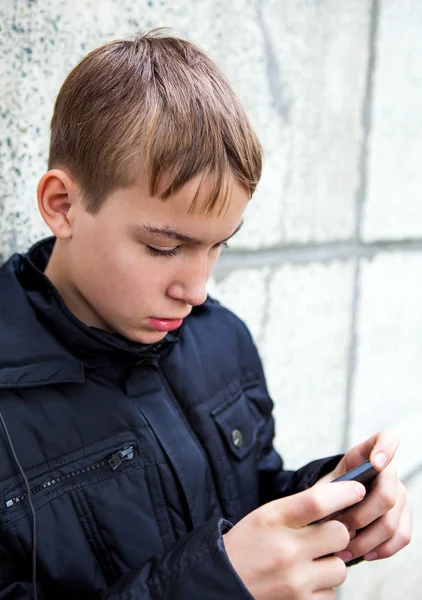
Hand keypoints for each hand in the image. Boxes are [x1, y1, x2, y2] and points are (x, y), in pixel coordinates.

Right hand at [223, 481, 364, 599]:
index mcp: (274, 519)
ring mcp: (295, 581)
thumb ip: (299, 509)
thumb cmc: (248, 544)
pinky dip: (323, 587)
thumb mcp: (265, 516)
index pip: (318, 501)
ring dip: (331, 564)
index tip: (358, 489)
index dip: (344, 493)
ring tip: (310, 562)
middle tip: (327, 535)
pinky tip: (304, 581)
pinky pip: (332, 593)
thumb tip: (342, 503)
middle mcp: (286, 549)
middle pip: (340, 534)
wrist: (222, 583)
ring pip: (340, 567)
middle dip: (339, 533)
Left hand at [319, 430, 411, 563]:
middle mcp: (389, 473)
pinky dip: (381, 549)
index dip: (385, 449)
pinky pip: (401, 537)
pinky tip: (364, 554)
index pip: (386, 439)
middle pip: (386, 496)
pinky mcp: (405, 516)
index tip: (375, 463)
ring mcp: (400, 494)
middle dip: (359, 517)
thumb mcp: (322, 485)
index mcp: (367, 455)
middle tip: (338, 529)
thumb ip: (328, 493)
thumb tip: (334, 513)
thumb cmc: (327, 492)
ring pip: (391, 522)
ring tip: (343, 550)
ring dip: (366, 541)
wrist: (333, 504)